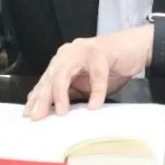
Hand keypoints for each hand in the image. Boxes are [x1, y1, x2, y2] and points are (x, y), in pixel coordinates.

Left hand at [24, 25, 156, 120]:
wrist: (136, 48)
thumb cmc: (110, 66)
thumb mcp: (86, 83)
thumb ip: (71, 92)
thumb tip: (54, 112)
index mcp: (63, 60)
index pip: (45, 80)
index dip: (36, 97)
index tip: (28, 115)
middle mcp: (69, 53)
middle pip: (51, 77)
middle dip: (43, 98)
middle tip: (37, 117)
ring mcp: (84, 50)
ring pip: (65, 72)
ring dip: (62, 93)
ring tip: (62, 112)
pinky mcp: (101, 52)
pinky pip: (97, 74)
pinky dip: (96, 91)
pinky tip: (94, 106)